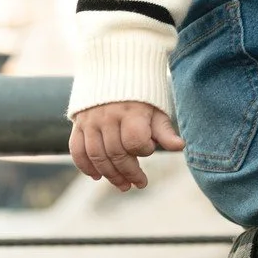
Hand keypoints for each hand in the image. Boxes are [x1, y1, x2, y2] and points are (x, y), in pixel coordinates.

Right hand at [69, 102, 184, 191]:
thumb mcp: (156, 110)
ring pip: (96, 155)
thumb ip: (164, 130)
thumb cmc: (142, 96)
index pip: (134, 140)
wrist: (115, 72)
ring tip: (122, 185)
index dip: (144, 150)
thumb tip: (180, 147)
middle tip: (139, 184)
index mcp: (130, 111)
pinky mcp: (78, 123)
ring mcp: (90, 120)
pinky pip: (77, 149)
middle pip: (115, 153)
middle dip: (128, 173)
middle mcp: (107, 116)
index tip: (150, 150)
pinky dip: (85, 166)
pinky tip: (97, 176)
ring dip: (109, 174)